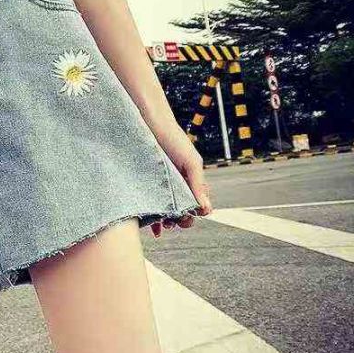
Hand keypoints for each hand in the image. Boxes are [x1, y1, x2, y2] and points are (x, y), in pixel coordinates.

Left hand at [149, 123, 212, 237]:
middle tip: (172, 223)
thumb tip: (207, 211)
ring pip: (167, 212)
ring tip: (162, 225)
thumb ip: (198, 185)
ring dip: (166, 222)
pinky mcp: (146, 185)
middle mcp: (178, 186)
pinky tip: (153, 229)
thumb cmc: (174, 140)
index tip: (184, 218)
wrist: (149, 123)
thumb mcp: (190, 163)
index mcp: (192, 182)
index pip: (197, 206)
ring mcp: (162, 186)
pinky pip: (151, 206)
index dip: (192, 215)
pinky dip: (153, 219)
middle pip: (182, 212)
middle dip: (179, 221)